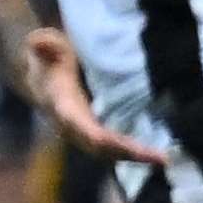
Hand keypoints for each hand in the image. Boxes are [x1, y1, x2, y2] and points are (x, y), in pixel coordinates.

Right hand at [21, 25, 168, 166]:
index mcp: (66, 109)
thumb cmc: (48, 59)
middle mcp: (76, 128)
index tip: (132, 148)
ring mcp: (86, 133)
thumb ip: (44, 45)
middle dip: (132, 154)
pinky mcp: (96, 132)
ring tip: (165, 159)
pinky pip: (115, 148)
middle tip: (162, 158)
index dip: (110, 141)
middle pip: (106, 149)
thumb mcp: (46, 47)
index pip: (88, 130)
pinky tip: (157, 154)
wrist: (41, 76)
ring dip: (137, 158)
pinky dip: (135, 153)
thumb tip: (37, 42)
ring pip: (112, 153)